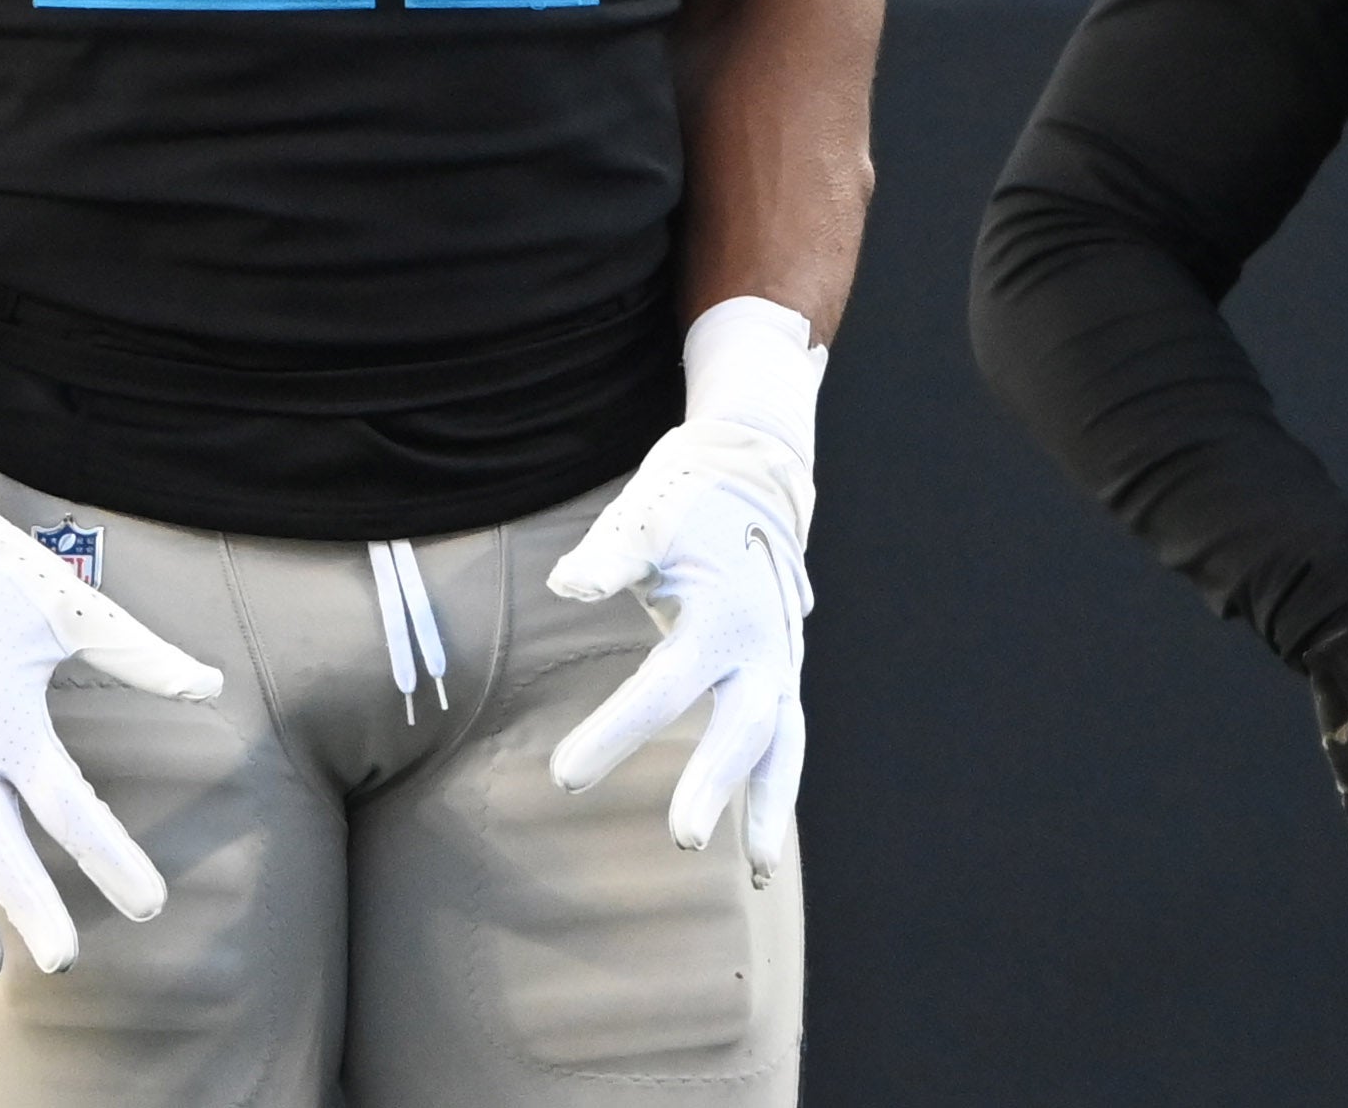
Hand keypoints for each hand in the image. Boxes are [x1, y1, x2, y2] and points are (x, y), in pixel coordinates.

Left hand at [544, 297, 819, 881]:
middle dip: (714, 784)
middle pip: (742, 726)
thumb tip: (567, 584)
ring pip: (782, 744)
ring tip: (754, 870)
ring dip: (767, 805)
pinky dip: (771, 787)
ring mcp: (779, 664)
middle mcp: (761, 647)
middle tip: (682, 837)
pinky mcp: (779, 675)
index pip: (663, 686)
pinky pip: (782, 739)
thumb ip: (609, 557)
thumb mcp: (646, 518)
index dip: (614, 732)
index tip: (564, 776)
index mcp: (722, 613)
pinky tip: (753, 842)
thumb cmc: (688, 501)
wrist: (754, 476)